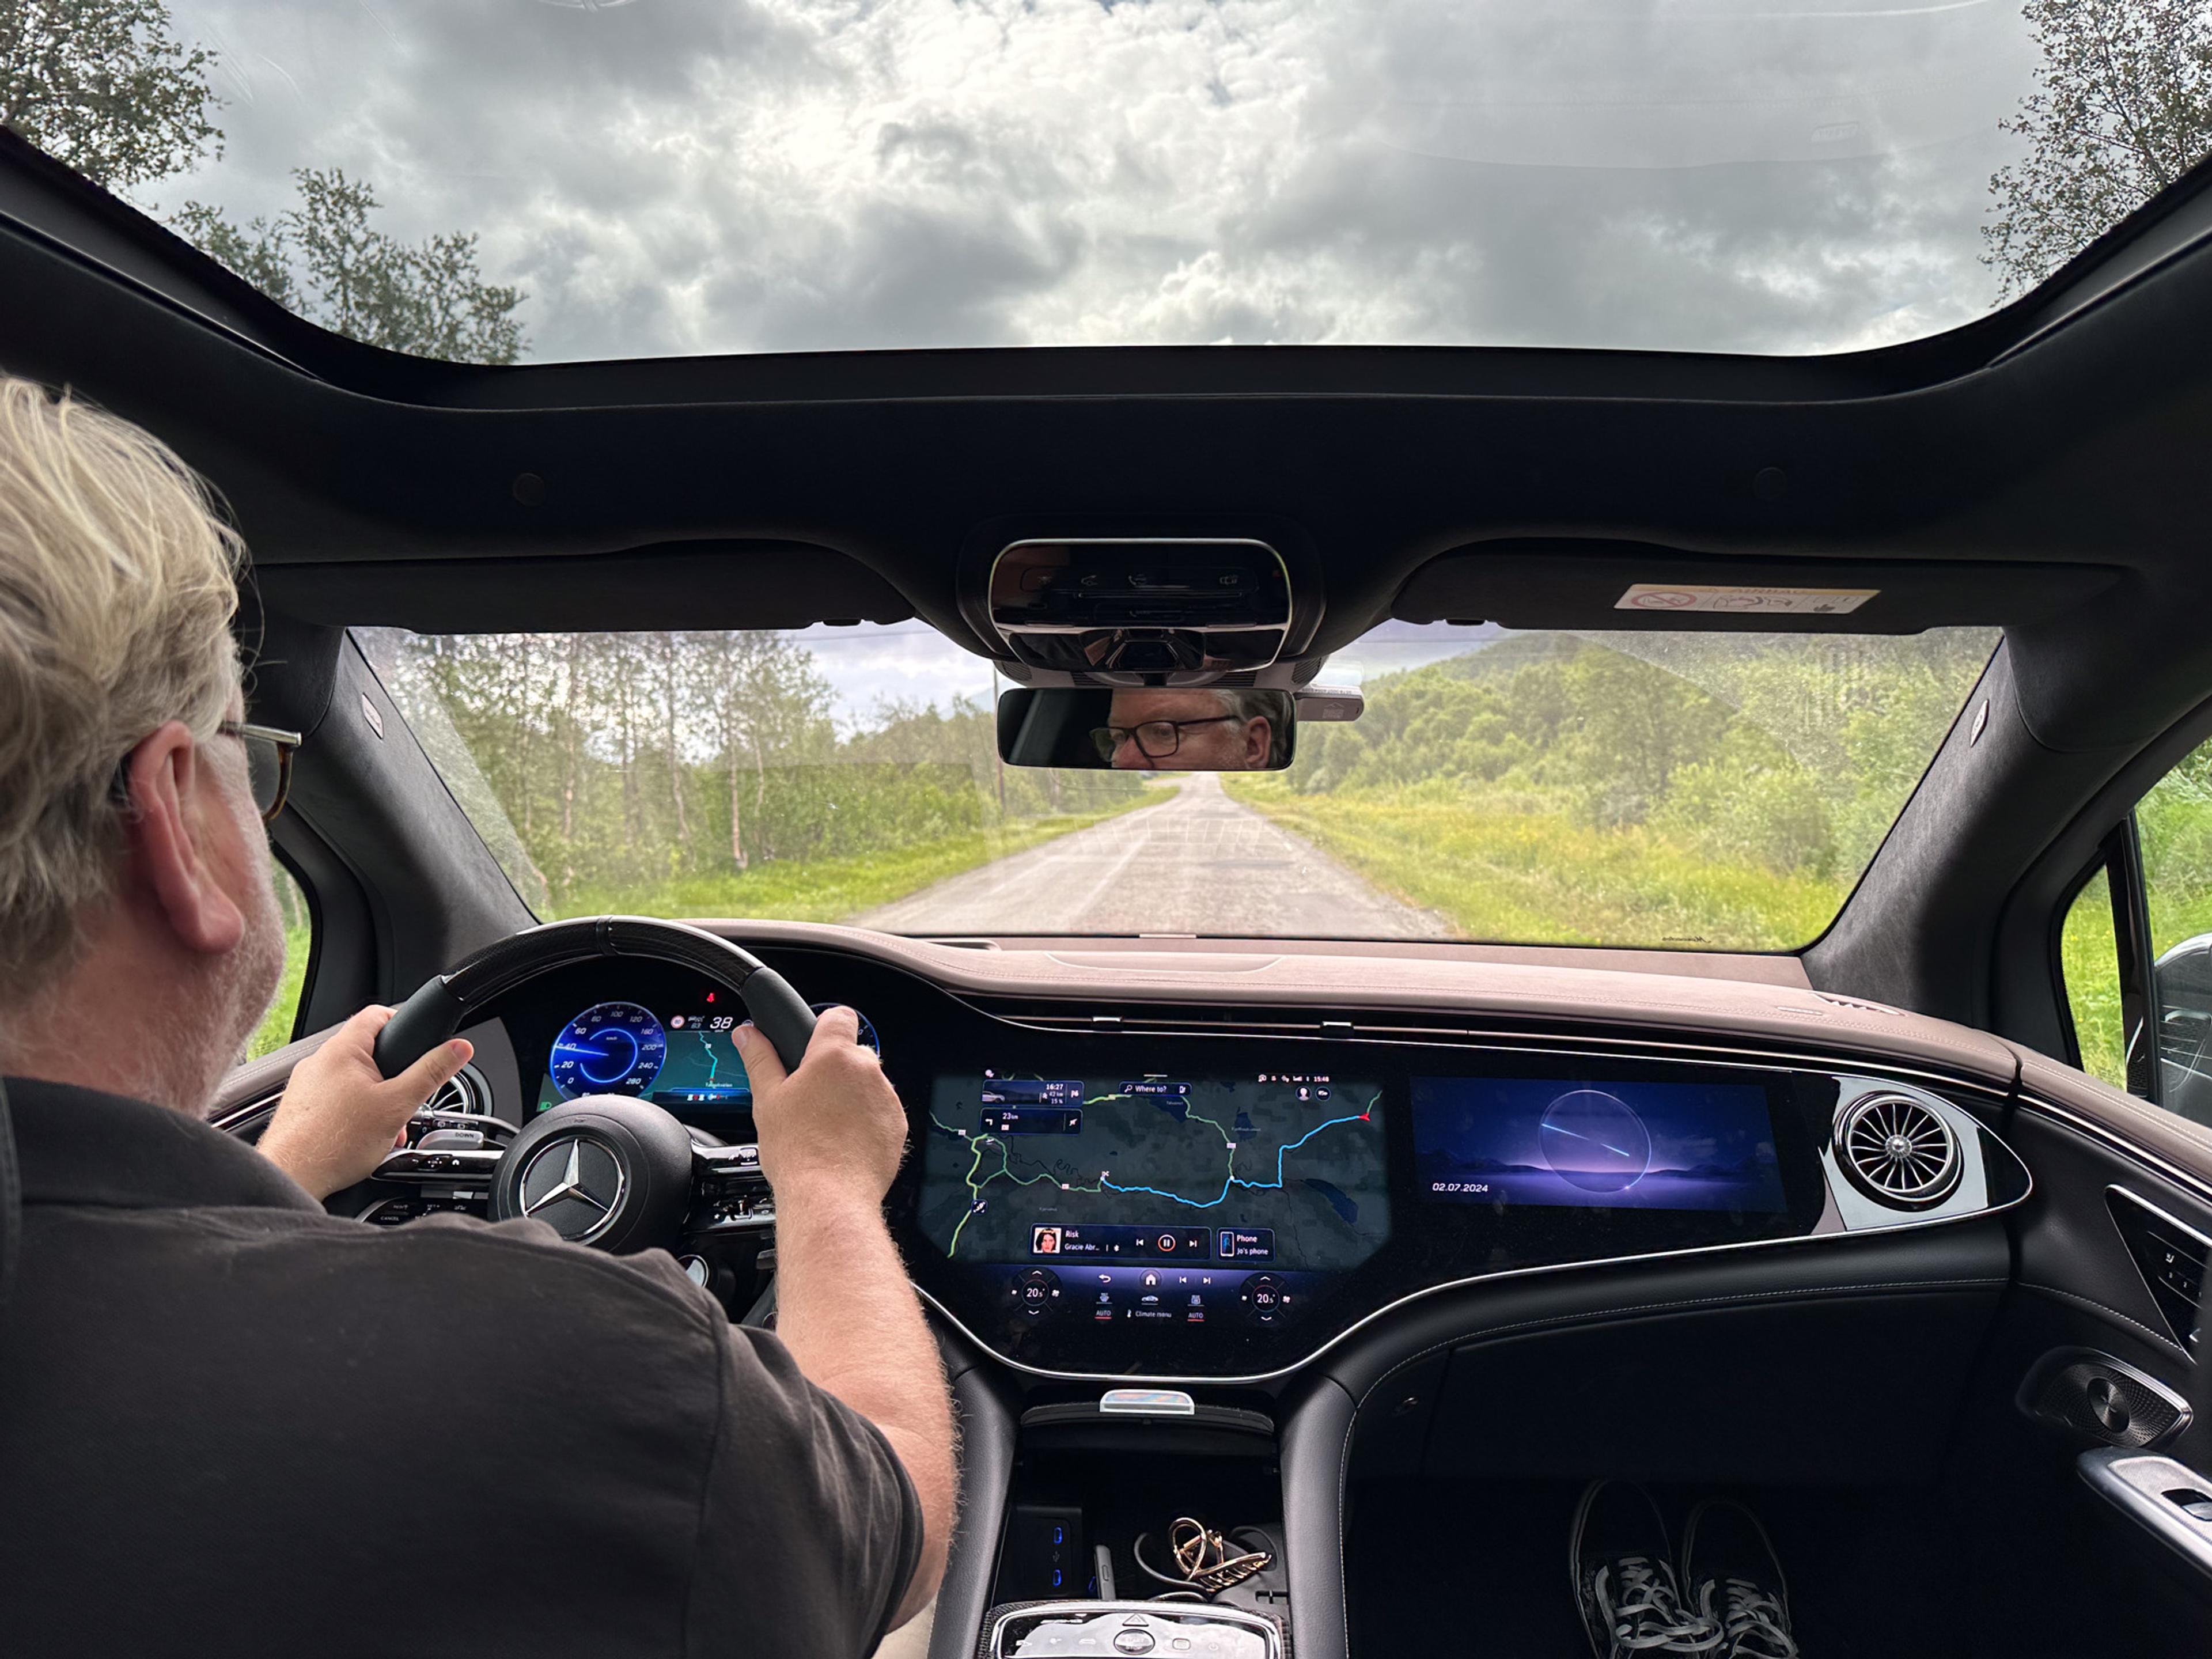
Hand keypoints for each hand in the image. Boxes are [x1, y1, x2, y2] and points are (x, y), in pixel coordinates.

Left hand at [258, 1006, 473, 1201]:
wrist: (292, 1177)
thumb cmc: (334, 1143)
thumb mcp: (398, 1105)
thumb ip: (431, 1073)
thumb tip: (458, 1048)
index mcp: (342, 1050)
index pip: (377, 1014)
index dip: (404, 1022)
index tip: (419, 1041)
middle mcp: (319, 1062)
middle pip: (369, 1052)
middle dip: (394, 1077)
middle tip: (405, 1099)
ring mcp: (306, 1086)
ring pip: (353, 1080)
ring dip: (376, 1099)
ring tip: (385, 1127)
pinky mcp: (300, 1108)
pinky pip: (336, 1100)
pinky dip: (355, 1114)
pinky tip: (363, 1139)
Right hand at [736, 1007, 905, 1207]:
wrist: (829, 1197)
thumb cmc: (799, 1152)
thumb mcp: (767, 1100)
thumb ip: (760, 1059)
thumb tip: (748, 1035)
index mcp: (834, 1056)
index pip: (838, 1016)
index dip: (823, 1026)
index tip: (812, 1042)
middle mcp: (868, 1071)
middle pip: (852, 1054)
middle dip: (833, 1070)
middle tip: (809, 1098)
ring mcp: (887, 1098)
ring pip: (867, 1084)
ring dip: (851, 1096)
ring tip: (825, 1126)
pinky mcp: (897, 1125)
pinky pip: (881, 1111)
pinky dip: (866, 1120)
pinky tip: (844, 1141)